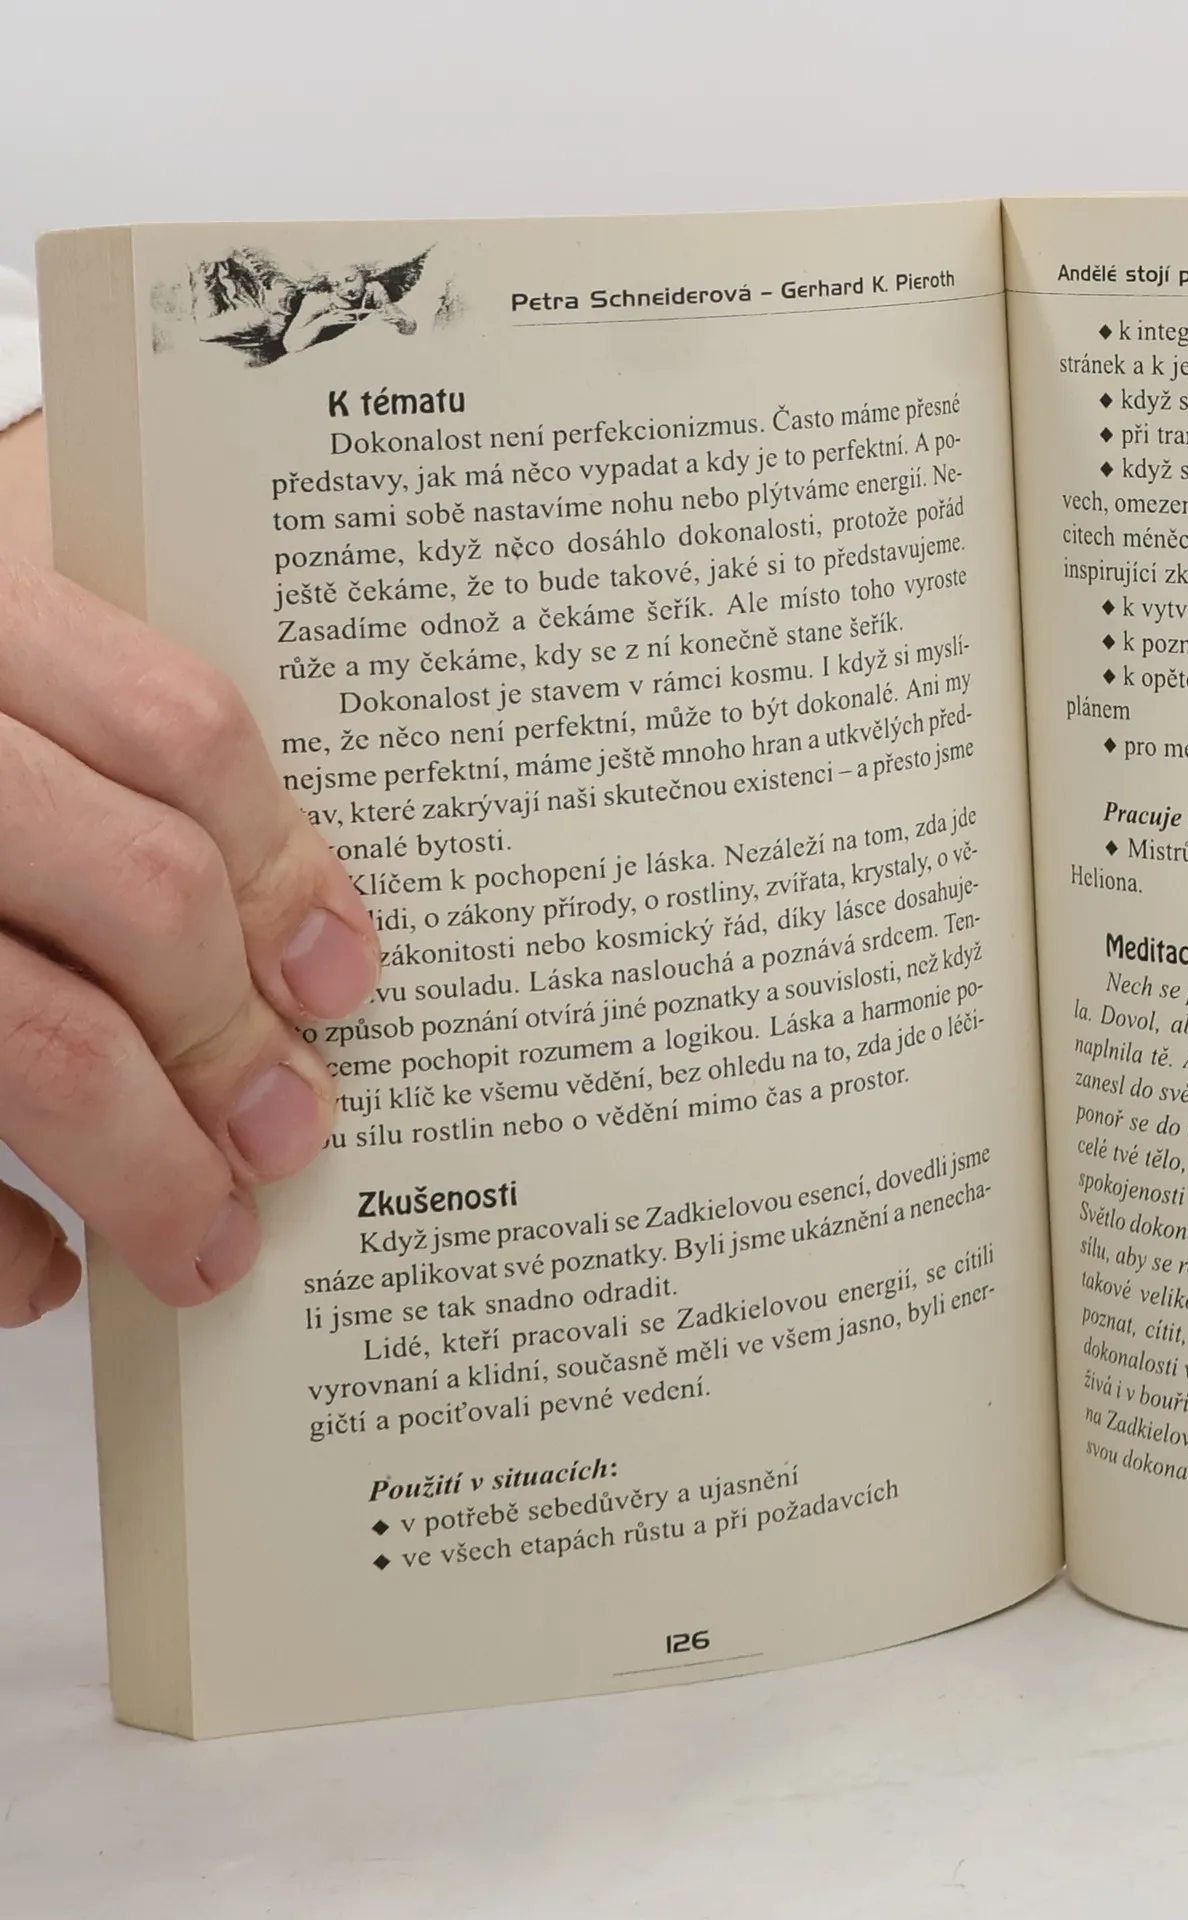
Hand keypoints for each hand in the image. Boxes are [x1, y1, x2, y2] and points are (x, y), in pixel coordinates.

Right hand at [0, 411, 379, 1326]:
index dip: (284, 871)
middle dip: (235, 1038)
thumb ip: (114, 718)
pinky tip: (44, 1267)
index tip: (344, 983)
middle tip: (292, 1131)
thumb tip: (304, 922)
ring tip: (205, 1242)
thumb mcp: (7, 623)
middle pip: (139, 893)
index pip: (180, 732)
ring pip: (30, 1043)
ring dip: (141, 1168)